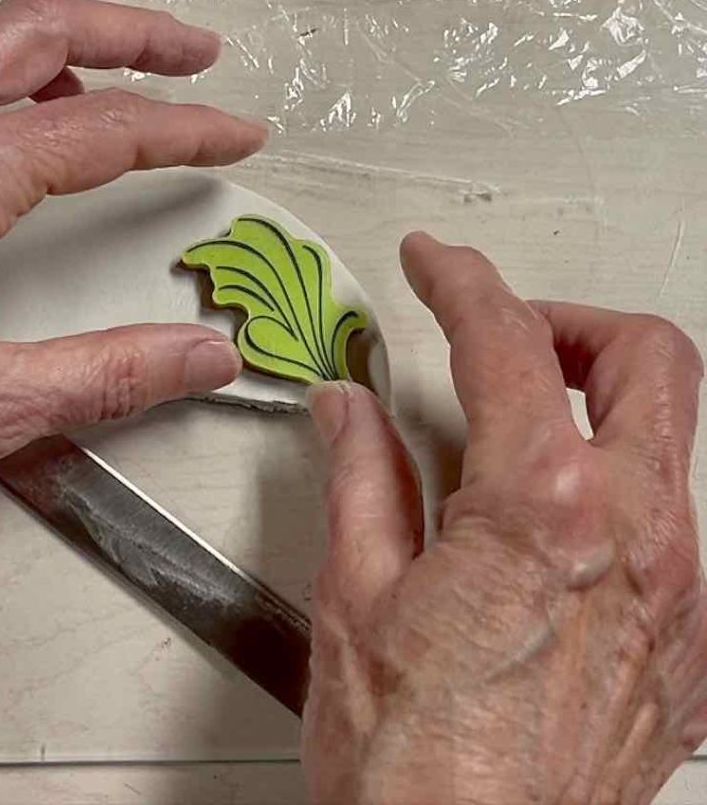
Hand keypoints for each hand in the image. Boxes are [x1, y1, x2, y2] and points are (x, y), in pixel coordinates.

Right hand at [304, 233, 706, 803]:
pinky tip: (541, 527)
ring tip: (509, 430)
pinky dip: (609, 488)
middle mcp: (640, 541)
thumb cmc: (415, 770)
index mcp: (546, 508)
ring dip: (592, 405)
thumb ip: (360, 476)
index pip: (508, 341)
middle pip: (648, 360)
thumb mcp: (355, 595)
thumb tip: (349, 410)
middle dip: (570, 321)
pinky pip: (669, 526)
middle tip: (502, 331)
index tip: (435, 266)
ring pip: (669, 440)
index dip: (462, 282)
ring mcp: (679, 598)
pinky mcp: (686, 649)